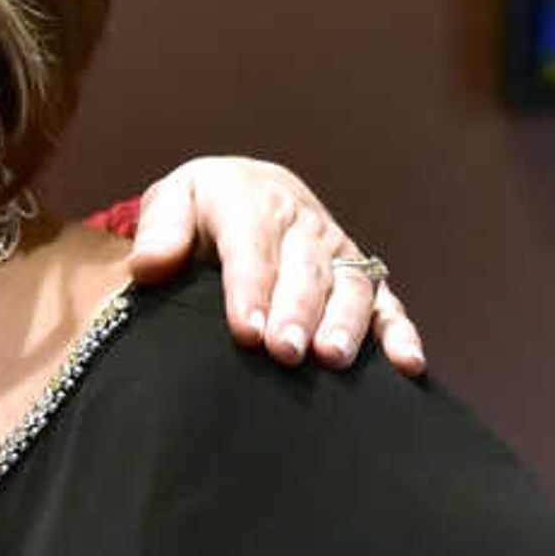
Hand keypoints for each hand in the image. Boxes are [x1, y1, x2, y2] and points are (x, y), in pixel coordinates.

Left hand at [124, 157, 425, 375]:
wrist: (251, 190)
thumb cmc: (204, 209)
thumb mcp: (173, 203)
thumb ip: (160, 232)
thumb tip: (148, 266)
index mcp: (251, 202)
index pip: (251, 248)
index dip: (250, 289)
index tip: (246, 331)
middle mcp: (301, 226)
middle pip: (303, 272)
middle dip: (296, 313)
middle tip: (284, 353)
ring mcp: (336, 253)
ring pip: (348, 287)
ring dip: (343, 324)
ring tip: (331, 359)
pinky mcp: (361, 278)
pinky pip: (386, 305)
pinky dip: (400, 334)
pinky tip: (407, 365)